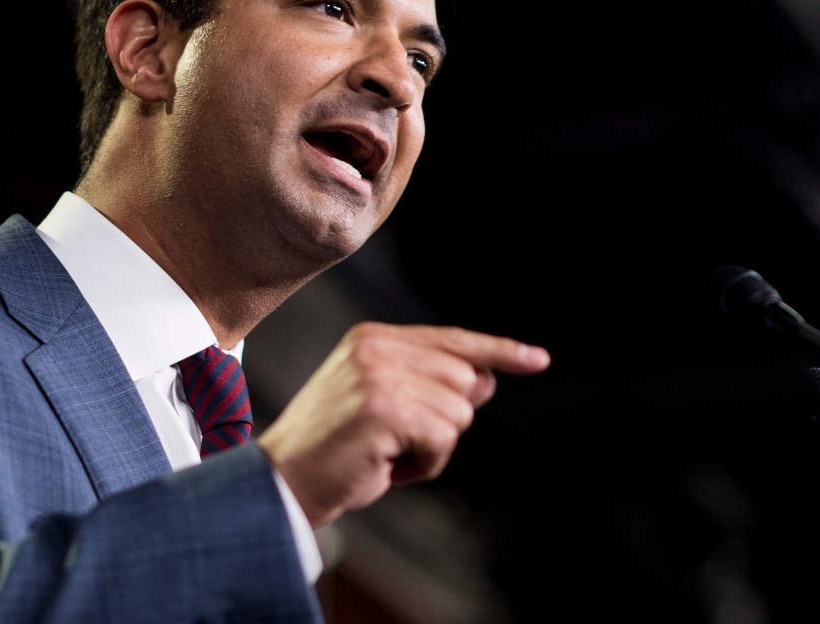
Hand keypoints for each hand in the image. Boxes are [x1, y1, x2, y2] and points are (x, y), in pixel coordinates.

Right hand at [255, 322, 549, 527]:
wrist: (282, 481)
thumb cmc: (335, 450)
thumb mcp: (384, 404)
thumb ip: (431, 384)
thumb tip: (488, 380)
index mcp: (373, 337)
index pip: (452, 339)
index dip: (499, 350)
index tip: (537, 359)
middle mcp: (377, 346)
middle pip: (464, 380)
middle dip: (445, 421)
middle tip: (399, 442)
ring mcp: (380, 374)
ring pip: (458, 413)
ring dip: (432, 447)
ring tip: (387, 453)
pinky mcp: (385, 407)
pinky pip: (443, 439)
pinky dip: (425, 464)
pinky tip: (387, 466)